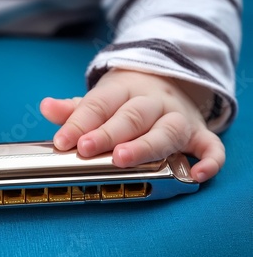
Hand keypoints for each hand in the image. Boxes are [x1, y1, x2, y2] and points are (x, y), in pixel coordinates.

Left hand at [40, 68, 223, 181]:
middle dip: (108, 134)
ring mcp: (177, 117)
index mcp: (123, 90)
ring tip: (122, 159)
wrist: (169, 81)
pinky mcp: (199, 133)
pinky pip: (210, 146)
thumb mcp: (100, 98)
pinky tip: (195, 175)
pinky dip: (209, 161)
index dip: (80, 123)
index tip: (62, 141)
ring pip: (166, 130)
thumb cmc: (126, 98)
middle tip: (87, 149)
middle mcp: (152, 102)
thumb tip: (46, 107)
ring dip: (146, 146)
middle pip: (131, 116)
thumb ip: (74, 108)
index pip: (99, 104)